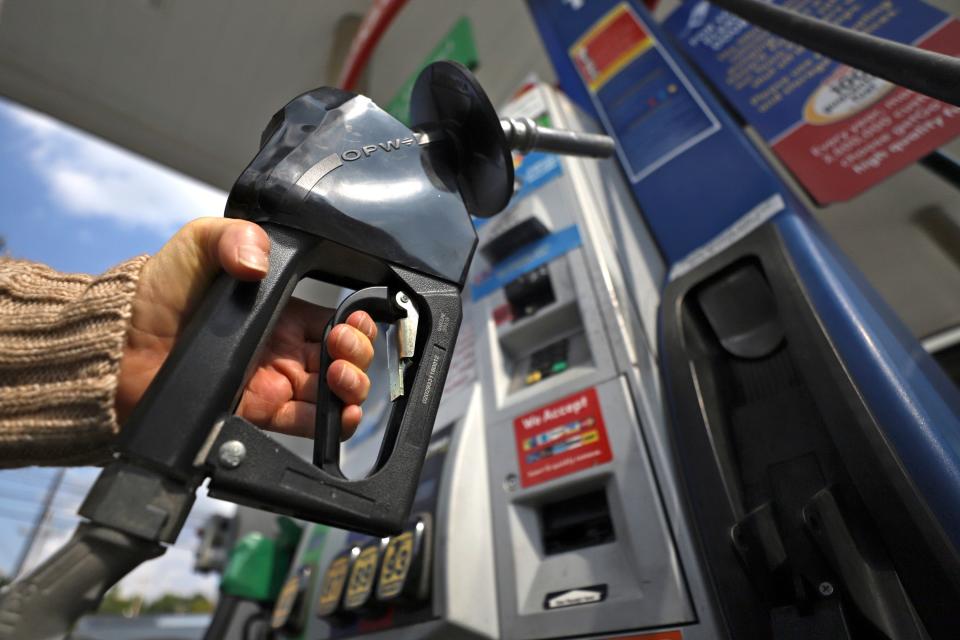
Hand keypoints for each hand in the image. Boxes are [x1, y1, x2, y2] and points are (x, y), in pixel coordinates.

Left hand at [116, 217, 375, 439]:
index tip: (352, 321)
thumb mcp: (197, 245)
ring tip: (340, 377)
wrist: (117, 349)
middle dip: (358, 353)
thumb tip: (261, 260)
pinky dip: (330, 423)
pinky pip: (306, 424)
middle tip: (343, 347)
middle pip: (342, 357)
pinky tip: (337, 411)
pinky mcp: (258, 415)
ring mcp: (273, 384)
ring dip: (351, 387)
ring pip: (333, 394)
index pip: (335, 319)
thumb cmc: (154, 294)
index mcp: (278, 310)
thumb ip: (233, 236)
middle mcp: (282, 349)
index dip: (354, 322)